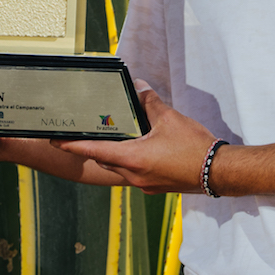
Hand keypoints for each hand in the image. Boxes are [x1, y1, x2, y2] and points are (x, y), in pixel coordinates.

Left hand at [51, 91, 218, 194]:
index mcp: (132, 159)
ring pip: (118, 168)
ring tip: (114, 138)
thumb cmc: (194, 147)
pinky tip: (139, 149)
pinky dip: (129, 161)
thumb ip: (149, 101)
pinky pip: (133, 173)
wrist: (218, 172)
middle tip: (86, 132)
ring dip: (113, 155)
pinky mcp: (154, 187)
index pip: (94, 150)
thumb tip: (139, 87)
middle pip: (104, 160)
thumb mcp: (169, 118)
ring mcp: (144, 184)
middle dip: (94, 147)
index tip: (56, 141)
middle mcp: (133, 175)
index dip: (72, 145)